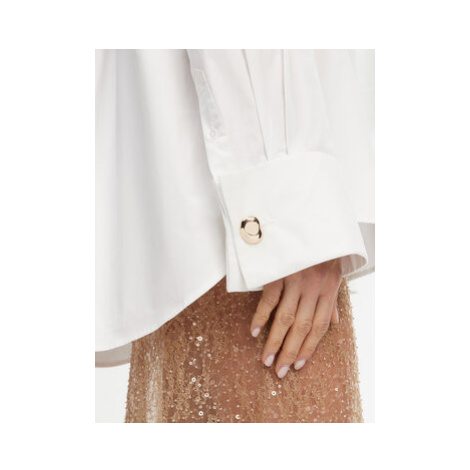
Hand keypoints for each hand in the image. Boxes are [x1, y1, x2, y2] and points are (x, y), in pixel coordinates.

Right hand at [250, 259, 341, 378]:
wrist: (309, 219)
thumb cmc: (322, 249)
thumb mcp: (335, 272)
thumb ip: (333, 299)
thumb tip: (336, 323)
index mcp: (329, 289)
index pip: (320, 327)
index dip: (309, 348)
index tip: (298, 365)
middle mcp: (314, 288)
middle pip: (302, 327)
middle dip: (290, 352)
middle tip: (280, 371)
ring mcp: (296, 280)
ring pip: (286, 318)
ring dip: (275, 341)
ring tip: (266, 360)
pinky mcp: (279, 271)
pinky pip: (270, 299)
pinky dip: (261, 316)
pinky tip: (255, 332)